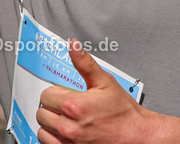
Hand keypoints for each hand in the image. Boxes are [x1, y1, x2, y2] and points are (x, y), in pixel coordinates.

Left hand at [36, 40, 161, 143]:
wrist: (138, 137)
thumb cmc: (124, 113)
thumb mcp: (105, 82)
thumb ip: (85, 63)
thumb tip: (73, 46)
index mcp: (74, 106)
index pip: (46, 95)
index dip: (56, 92)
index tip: (66, 95)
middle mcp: (69, 127)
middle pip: (42, 113)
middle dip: (52, 107)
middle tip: (67, 107)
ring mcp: (69, 143)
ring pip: (42, 130)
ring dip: (50, 125)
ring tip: (65, 120)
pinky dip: (53, 139)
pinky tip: (65, 133)